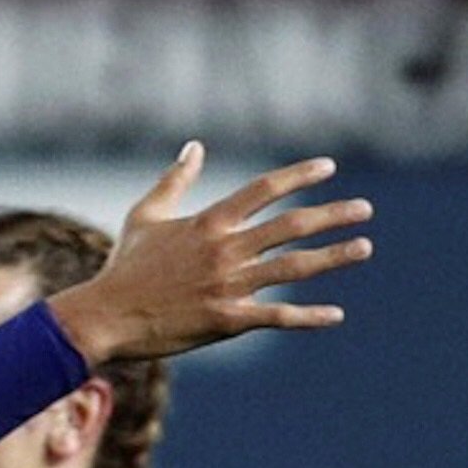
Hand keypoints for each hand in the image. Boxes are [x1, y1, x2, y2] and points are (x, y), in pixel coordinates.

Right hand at [50, 145, 372, 360]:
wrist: (103, 317)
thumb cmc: (124, 267)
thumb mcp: (144, 216)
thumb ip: (174, 180)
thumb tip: (194, 147)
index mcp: (208, 223)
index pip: (263, 190)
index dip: (299, 176)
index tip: (329, 168)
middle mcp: (224, 250)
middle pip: (291, 226)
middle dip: (332, 215)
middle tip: (364, 209)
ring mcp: (228, 286)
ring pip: (293, 267)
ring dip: (333, 256)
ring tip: (363, 247)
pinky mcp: (226, 320)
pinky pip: (277, 316)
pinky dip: (309, 316)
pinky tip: (336, 314)